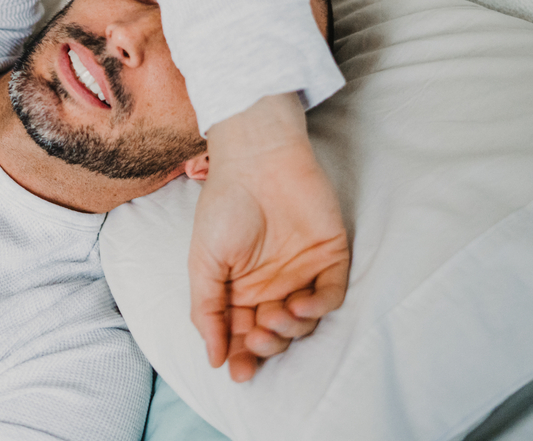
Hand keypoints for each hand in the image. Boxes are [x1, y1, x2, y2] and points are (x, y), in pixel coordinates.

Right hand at [188, 93, 349, 381]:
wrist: (257, 162)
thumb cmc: (224, 207)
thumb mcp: (203, 262)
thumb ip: (206, 310)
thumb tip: (213, 358)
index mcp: (239, 287)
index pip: (242, 333)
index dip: (241, 356)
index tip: (237, 371)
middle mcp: (271, 285)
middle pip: (274, 334)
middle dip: (265, 345)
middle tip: (255, 336)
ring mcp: (301, 272)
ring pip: (303, 324)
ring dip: (288, 331)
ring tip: (272, 315)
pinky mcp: (329, 258)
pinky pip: (329, 297)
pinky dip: (316, 311)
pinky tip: (298, 306)